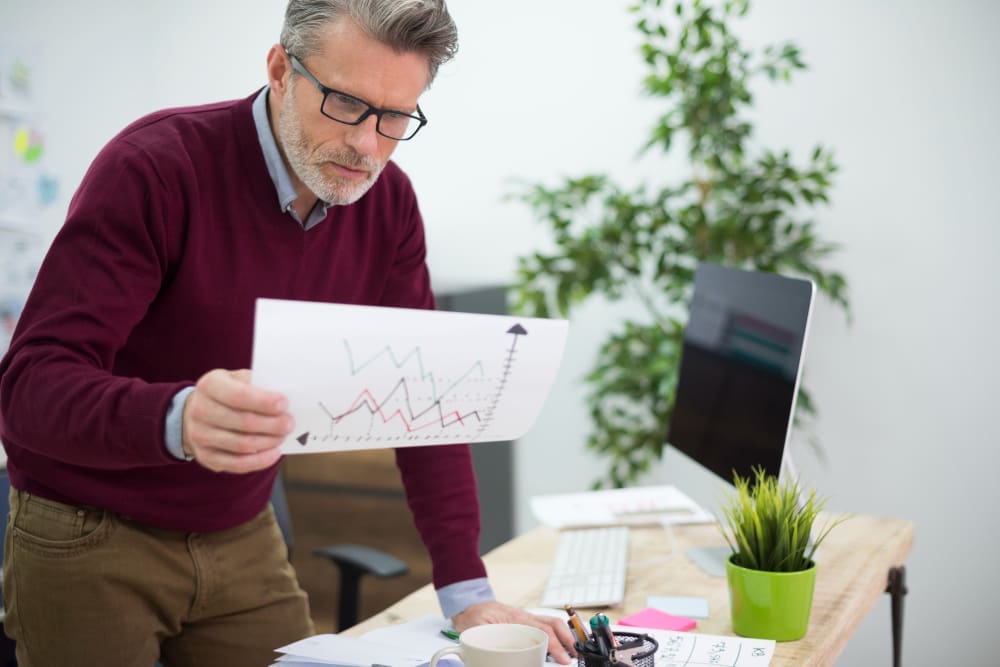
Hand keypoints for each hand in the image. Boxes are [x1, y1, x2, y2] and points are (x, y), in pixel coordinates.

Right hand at [181, 369, 293, 472]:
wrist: (200, 410)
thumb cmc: (229, 392)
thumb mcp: (239, 379)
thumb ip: (258, 385)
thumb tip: (285, 400)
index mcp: (210, 385)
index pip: (238, 396)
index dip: (264, 402)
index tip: (284, 405)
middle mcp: (199, 410)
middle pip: (243, 422)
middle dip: (272, 424)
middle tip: (289, 423)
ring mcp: (200, 436)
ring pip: (242, 445)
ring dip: (268, 442)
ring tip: (283, 436)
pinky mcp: (205, 456)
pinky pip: (237, 464)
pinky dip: (260, 460)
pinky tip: (274, 453)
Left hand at [452, 601, 575, 664]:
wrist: (470, 605)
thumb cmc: (474, 617)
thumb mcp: (476, 630)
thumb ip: (485, 642)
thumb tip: (490, 654)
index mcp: (516, 619)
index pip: (542, 631)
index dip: (555, 646)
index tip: (564, 659)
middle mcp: (525, 617)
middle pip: (553, 624)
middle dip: (567, 640)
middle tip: (575, 656)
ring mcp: (527, 619)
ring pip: (552, 623)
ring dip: (565, 636)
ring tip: (573, 651)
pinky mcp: (526, 622)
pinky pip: (546, 626)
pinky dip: (557, 634)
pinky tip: (561, 644)